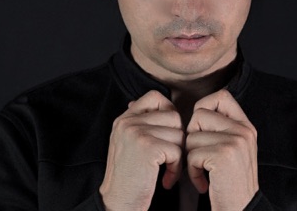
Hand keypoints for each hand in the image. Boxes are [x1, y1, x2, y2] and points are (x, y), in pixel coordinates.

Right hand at [99, 90, 183, 210]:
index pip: (155, 96)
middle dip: (177, 138)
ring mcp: (137, 132)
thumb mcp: (127, 143)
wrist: (118, 205)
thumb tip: (153, 102)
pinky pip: (177, 150)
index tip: (167, 133)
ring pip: (178, 133)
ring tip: (166, 169)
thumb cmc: (128, 177)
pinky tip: (166, 180)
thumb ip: (139, 122)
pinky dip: (176, 168)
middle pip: (173, 116)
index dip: (168, 111)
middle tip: (169, 157)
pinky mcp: (148, 147)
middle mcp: (128, 121)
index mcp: (124, 118)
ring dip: (178, 156)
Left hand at [186, 89, 257, 210]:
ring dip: (191, 157)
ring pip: (192, 135)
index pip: (222, 96)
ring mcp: (235, 141)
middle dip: (193, 136)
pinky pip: (192, 154)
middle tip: (202, 155)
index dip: (204, 106)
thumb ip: (222, 127)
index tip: (201, 126)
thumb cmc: (230, 182)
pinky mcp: (223, 155)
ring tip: (205, 170)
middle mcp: (243, 130)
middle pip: (199, 114)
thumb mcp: (234, 149)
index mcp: (245, 126)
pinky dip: (192, 171)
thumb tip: (198, 110)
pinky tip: (204, 182)